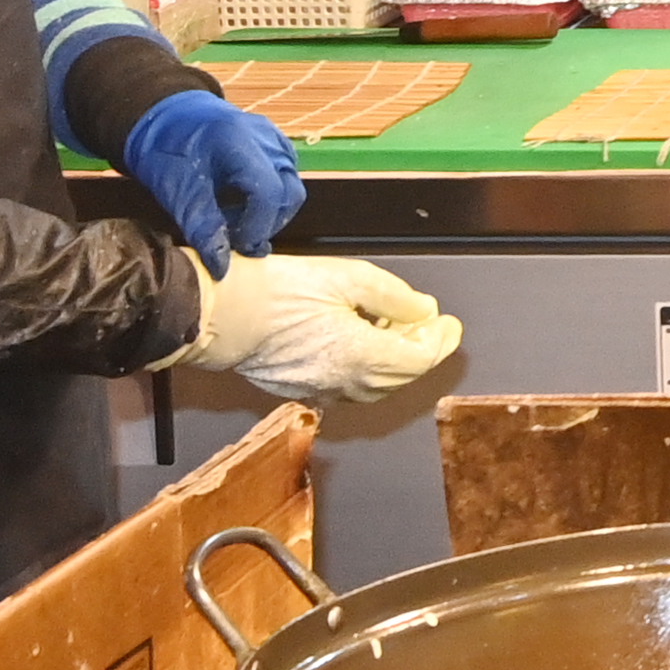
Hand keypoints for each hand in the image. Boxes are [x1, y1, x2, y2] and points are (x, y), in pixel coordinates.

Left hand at [118, 89, 306, 274]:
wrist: (164, 115)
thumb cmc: (167, 150)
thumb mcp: (178, 193)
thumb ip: (203, 228)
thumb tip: (223, 268)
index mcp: (239, 143)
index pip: (268, 194)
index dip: (256, 228)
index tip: (236, 246)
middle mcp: (266, 138)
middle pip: (288, 193)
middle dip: (267, 224)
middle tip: (237, 239)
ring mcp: (274, 137)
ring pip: (291, 186)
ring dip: (270, 211)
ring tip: (237, 219)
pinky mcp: (275, 141)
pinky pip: (286, 174)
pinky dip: (270, 195)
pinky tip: (243, 201)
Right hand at [185, 253, 462, 404]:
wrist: (219, 313)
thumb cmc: (277, 291)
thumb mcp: (347, 278)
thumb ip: (394, 297)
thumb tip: (424, 310)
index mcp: (362, 357)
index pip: (420, 359)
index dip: (440, 341)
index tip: (450, 323)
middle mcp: (345, 384)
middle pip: (401, 377)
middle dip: (421, 350)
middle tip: (425, 322)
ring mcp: (320, 391)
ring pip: (376, 386)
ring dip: (394, 362)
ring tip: (392, 327)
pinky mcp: (299, 389)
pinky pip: (348, 387)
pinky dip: (367, 369)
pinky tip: (359, 341)